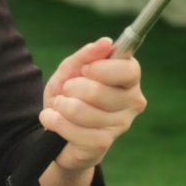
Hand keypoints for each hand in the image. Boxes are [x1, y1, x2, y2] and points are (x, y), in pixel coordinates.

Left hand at [39, 38, 145, 172]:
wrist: (57, 127)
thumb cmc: (70, 94)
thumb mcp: (72, 69)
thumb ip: (87, 55)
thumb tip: (106, 42)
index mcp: (129, 79)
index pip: (129, 70)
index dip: (100, 69)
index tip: (85, 70)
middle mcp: (132, 102)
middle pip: (97, 91)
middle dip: (71, 88)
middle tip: (67, 91)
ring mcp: (120, 125)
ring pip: (80, 110)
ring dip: (60, 105)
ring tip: (60, 106)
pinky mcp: (103, 143)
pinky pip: (72, 129)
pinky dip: (54, 121)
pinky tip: (53, 120)